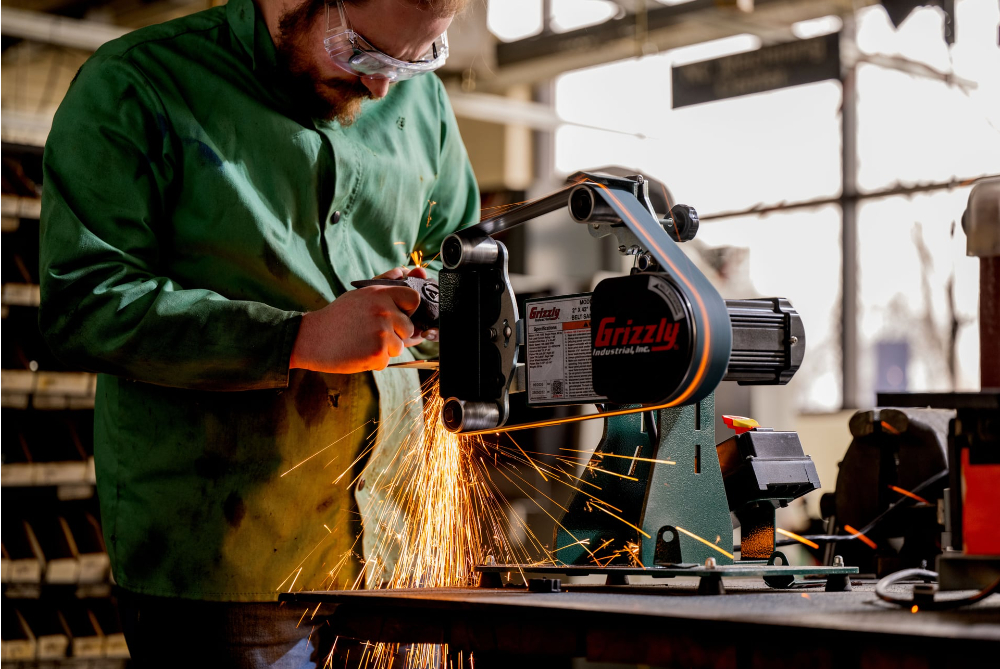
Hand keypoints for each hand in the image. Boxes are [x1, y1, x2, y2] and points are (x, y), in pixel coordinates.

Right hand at [289, 267, 425, 372]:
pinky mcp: (378, 352)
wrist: (311, 338)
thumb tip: (405, 271)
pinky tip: (358, 352)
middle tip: (370, 332)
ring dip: (384, 349)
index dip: (407, 310)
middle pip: (409, 328)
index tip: (395, 316)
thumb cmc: (337, 317)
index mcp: (380, 293)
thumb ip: (385, 282)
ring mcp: (382, 331)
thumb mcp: (360, 294)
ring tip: (362, 342)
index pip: (414, 299)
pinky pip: (387, 361)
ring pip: (400, 347)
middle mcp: (384, 310)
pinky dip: (374, 361)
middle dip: (395, 334)